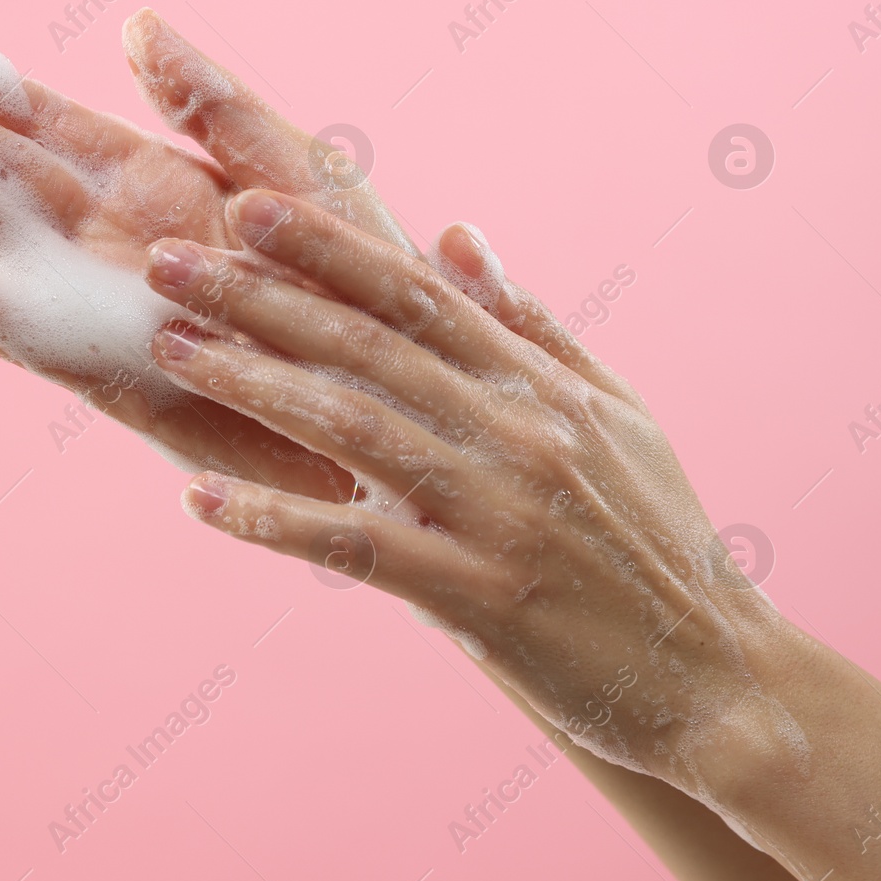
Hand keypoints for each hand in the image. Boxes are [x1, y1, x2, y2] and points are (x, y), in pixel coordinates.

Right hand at [0, 9, 408, 497]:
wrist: (399, 410)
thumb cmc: (367, 293)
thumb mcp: (298, 177)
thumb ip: (218, 108)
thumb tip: (136, 23)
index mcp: (152, 184)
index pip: (41, 123)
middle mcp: (110, 244)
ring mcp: (102, 308)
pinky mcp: (111, 375)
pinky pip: (27, 335)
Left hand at [143, 188, 805, 815]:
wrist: (712, 676)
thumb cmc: (653, 538)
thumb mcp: (613, 413)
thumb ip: (527, 324)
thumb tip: (454, 233)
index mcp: (537, 384)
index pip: (414, 293)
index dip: (327, 246)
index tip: (248, 205)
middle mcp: (515, 432)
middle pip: (365, 345)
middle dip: (259, 295)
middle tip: (167, 259)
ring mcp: (495, 511)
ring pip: (352, 427)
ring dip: (251, 384)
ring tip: (167, 348)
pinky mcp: (477, 594)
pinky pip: (356, 546)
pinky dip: (274, 520)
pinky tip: (199, 501)